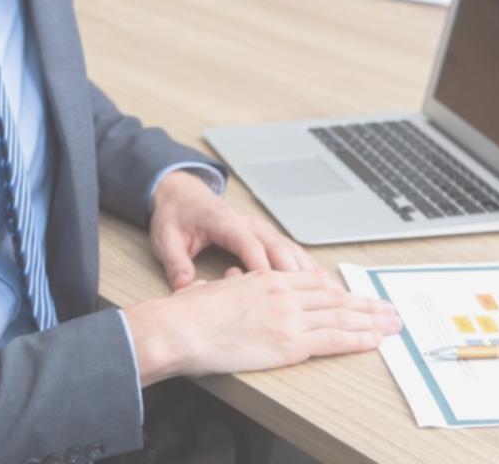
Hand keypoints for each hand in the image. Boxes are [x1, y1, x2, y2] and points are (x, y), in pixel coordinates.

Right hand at [124, 268, 400, 382]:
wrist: (178, 327)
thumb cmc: (189, 313)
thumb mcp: (217, 289)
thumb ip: (235, 285)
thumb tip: (238, 281)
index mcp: (266, 279)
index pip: (313, 284)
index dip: (340, 291)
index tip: (356, 296)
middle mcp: (283, 293)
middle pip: (334, 298)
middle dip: (365, 304)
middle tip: (389, 308)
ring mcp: (288, 317)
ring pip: (340, 317)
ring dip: (371, 320)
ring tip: (392, 324)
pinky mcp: (288, 342)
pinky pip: (332, 340)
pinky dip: (357, 339)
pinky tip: (373, 340)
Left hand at [149, 171, 317, 288]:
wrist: (181, 194)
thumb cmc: (175, 216)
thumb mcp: (166, 238)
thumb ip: (175, 261)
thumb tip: (182, 286)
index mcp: (226, 223)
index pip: (250, 247)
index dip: (265, 270)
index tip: (277, 295)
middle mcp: (250, 225)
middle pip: (279, 249)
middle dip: (297, 276)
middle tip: (315, 303)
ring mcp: (261, 229)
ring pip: (292, 250)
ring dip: (310, 273)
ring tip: (332, 297)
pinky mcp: (266, 235)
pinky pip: (292, 251)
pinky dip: (308, 268)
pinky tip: (325, 286)